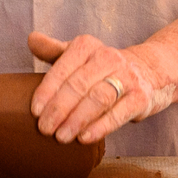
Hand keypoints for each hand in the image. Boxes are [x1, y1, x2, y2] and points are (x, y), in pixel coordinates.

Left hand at [28, 31, 175, 144]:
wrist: (146, 72)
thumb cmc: (100, 68)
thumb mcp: (78, 55)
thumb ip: (53, 50)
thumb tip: (31, 39)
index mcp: (87, 46)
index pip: (63, 68)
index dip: (47, 91)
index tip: (35, 112)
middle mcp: (108, 57)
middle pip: (78, 85)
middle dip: (59, 109)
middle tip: (44, 129)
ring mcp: (126, 76)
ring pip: (97, 99)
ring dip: (76, 120)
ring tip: (61, 137)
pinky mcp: (140, 96)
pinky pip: (118, 113)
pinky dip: (100, 127)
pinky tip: (84, 138)